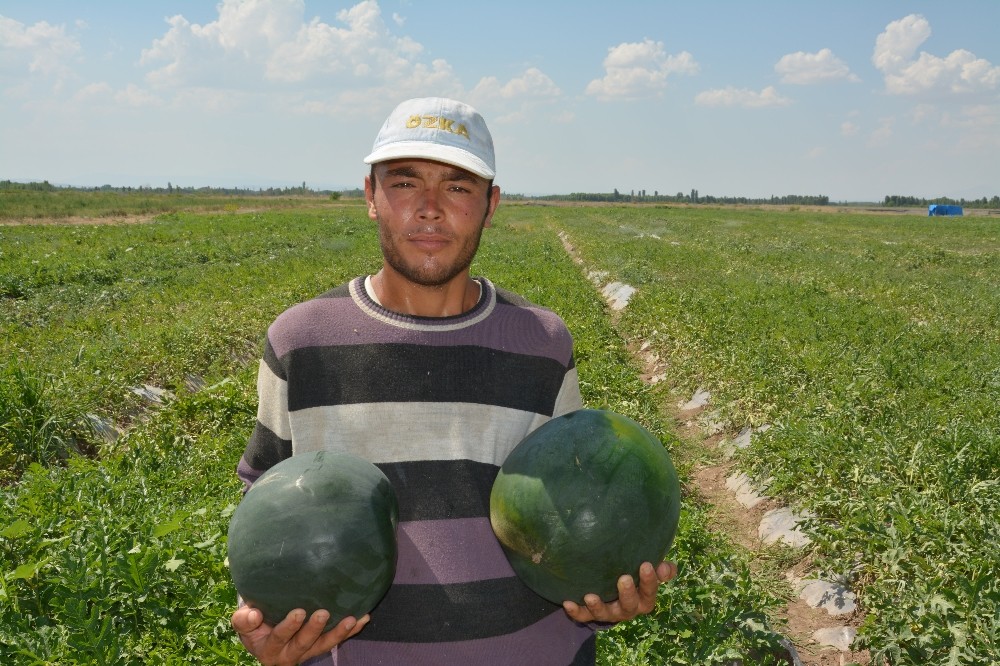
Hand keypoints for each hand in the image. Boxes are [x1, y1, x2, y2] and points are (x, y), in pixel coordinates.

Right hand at [231, 606, 368, 665]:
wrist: (263, 632)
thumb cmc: (254, 624)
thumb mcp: (244, 622)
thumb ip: (244, 619)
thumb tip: (254, 614)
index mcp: (269, 648)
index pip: (279, 637)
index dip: (288, 627)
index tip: (299, 612)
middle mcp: (290, 654)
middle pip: (304, 644)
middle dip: (315, 629)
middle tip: (324, 613)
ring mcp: (308, 650)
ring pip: (324, 644)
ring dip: (339, 633)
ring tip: (351, 619)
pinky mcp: (320, 644)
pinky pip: (337, 639)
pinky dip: (351, 630)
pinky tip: (364, 618)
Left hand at [562, 560, 677, 623]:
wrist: (615, 590)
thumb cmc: (635, 574)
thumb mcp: (648, 571)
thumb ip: (660, 568)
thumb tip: (667, 568)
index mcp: (643, 599)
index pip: (650, 591)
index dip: (650, 580)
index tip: (646, 564)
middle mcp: (628, 609)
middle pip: (629, 605)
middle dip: (627, 593)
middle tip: (623, 578)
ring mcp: (610, 612)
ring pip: (605, 614)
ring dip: (598, 606)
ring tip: (590, 596)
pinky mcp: (592, 613)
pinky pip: (584, 616)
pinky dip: (576, 611)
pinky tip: (568, 602)